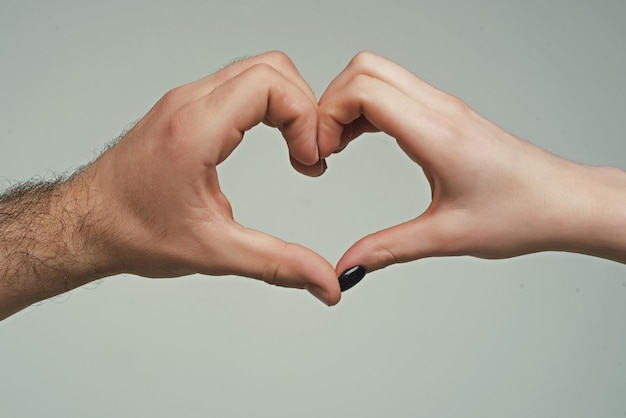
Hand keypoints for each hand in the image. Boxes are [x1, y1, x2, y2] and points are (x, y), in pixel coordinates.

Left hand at [82, 51, 339, 304]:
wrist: (86, 223)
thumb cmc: (132, 231)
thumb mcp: (214, 252)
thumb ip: (278, 264)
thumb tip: (324, 281)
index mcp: (194, 130)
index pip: (269, 85)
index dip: (304, 117)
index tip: (308, 159)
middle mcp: (188, 104)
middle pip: (270, 69)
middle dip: (304, 108)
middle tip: (309, 153)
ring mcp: (185, 101)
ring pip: (256, 71)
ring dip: (287, 105)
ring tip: (295, 150)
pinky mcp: (184, 108)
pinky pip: (238, 85)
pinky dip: (267, 106)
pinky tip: (270, 141)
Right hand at [318, 51, 625, 274]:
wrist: (562, 202)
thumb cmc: (521, 212)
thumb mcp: (446, 237)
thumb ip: (388, 250)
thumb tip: (348, 266)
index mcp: (436, 133)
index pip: (364, 90)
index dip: (327, 116)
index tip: (322, 154)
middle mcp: (439, 109)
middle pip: (364, 69)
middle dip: (329, 103)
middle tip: (324, 147)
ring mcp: (442, 107)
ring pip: (377, 74)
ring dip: (346, 104)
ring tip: (337, 146)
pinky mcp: (444, 114)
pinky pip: (393, 91)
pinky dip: (365, 109)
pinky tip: (360, 140)